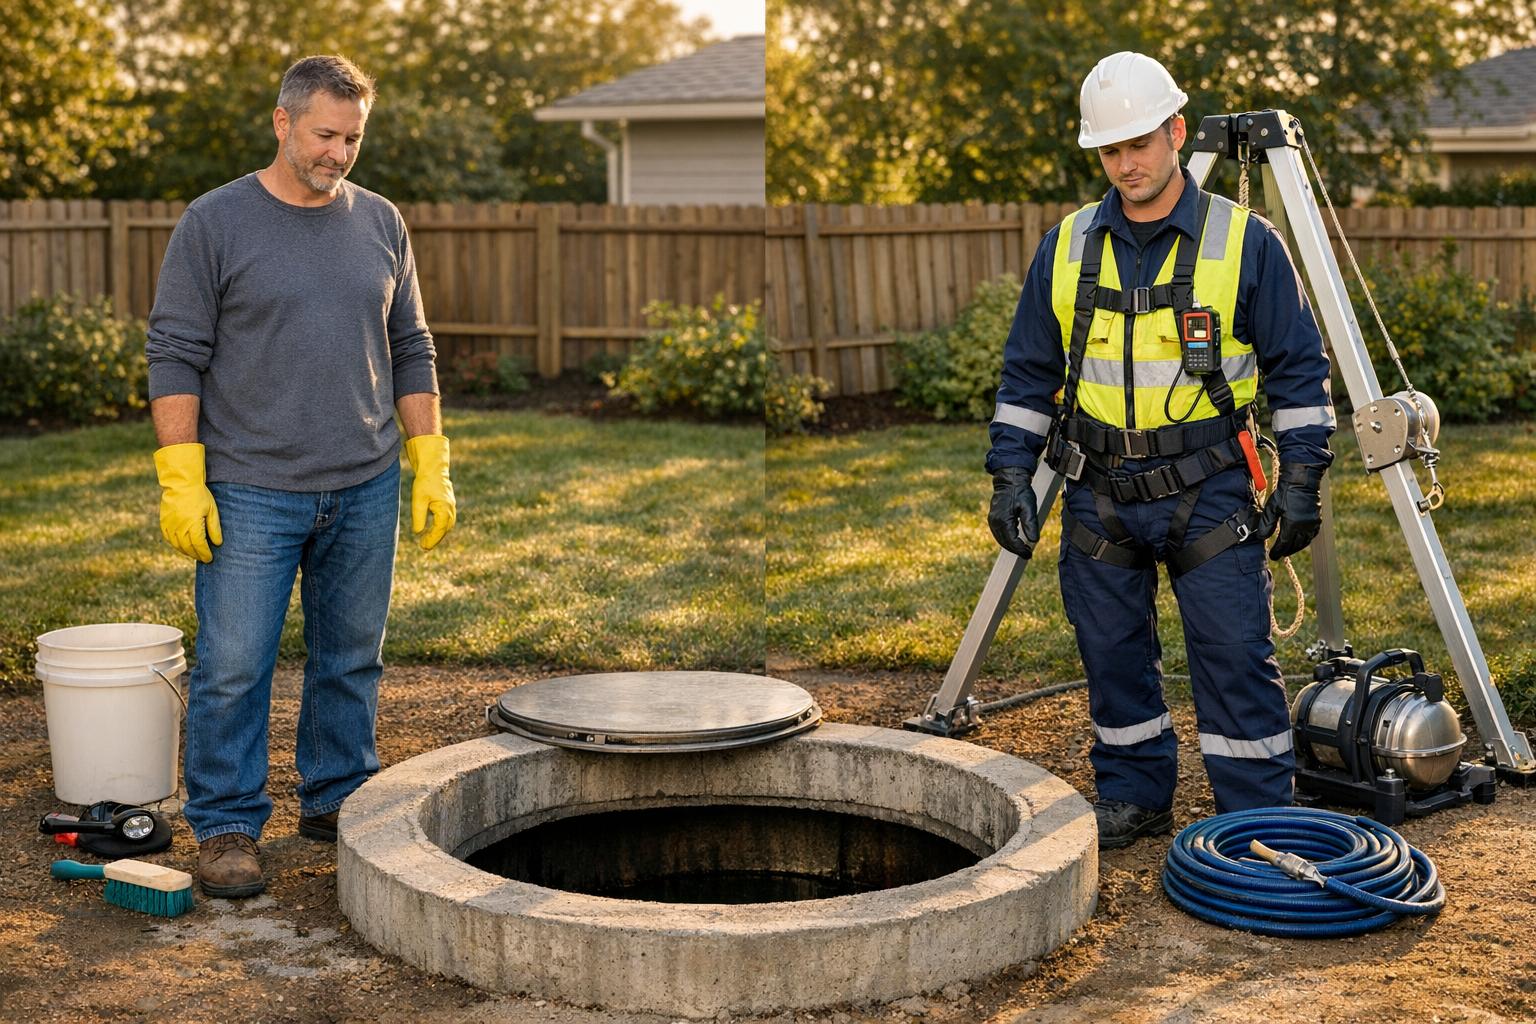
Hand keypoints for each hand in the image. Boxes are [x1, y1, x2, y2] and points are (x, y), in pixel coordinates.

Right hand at [153, 443, 221, 562]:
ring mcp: (170, 525)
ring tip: (194, 554)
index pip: (199, 545)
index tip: (209, 559)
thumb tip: (218, 544)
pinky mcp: (163, 522)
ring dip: (185, 551)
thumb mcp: (212, 511)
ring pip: (177, 545)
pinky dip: (175, 544)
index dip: (204, 554)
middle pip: (188, 547)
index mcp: (193, 525)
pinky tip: (181, 546)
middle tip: (203, 559)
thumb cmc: (200, 496)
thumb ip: (214, 528)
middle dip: (196, 554)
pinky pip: (168, 538)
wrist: (181, 484)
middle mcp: (179, 528)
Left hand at [404, 434, 456, 550]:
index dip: (431, 540)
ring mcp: (451, 505)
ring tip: (427, 540)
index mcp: (444, 509)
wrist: (433, 467)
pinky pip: (447, 519)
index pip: (439, 530)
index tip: (423, 546)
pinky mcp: (448, 503)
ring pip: (447, 525)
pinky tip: (432, 528)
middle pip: (445, 529)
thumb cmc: (425, 482)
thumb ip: (419, 517)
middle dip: (435, 539)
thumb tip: (418, 532)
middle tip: (424, 546)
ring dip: (439, 534)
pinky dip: (441, 526)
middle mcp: (450, 509)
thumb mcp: (418, 500)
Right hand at [988, 466, 1039, 558]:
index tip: (1029, 554)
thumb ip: (1030, 524)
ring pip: (1000, 539)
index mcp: (1003, 520)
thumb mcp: (1029, 506)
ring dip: (1011, 546)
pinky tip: (1014, 540)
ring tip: (1022, 549)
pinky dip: (1006, 539)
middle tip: (1027, 554)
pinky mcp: (993, 518)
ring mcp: (992, 520)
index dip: (1021, 550)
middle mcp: (995, 522)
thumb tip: (1033, 540)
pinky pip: (998, 534)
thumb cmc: (1020, 491)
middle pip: (1005, 543)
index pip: (1012, 542)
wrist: (1009, 479)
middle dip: (1016, 550)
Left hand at [1259, 462, 1326, 559]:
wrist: (1302, 479)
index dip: (1278, 551)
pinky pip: (1312, 534)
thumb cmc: (1285, 492)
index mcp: (1293, 524)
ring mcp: (1313, 523)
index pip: (1284, 544)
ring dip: (1297, 547)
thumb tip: (1261, 537)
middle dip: (1287, 551)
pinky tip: (1301, 539)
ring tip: (1289, 549)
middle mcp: (1305, 526)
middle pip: (1296, 545)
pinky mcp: (1317, 518)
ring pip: (1305, 541)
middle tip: (1280, 554)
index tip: (1273, 556)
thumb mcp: (1272, 508)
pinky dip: (1306, 540)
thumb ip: (1266, 524)